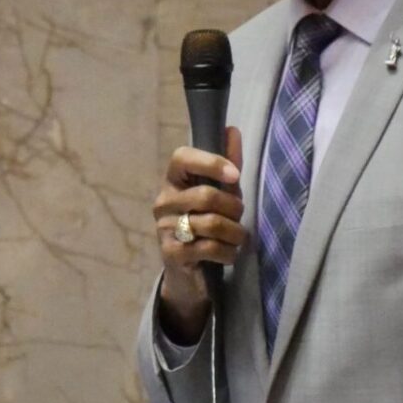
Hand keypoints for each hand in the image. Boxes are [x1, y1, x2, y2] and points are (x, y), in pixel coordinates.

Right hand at [151, 126, 244, 341]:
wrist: (188, 273)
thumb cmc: (205, 225)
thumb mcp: (219, 193)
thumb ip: (227, 163)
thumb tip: (232, 129)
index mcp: (173, 181)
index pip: (182, 158)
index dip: (211, 163)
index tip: (235, 176)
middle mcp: (163, 202)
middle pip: (207, 196)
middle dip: (234, 208)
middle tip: (239, 218)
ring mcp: (165, 228)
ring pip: (212, 224)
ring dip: (235, 233)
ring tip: (237, 238)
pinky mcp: (171, 253)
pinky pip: (210, 248)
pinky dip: (228, 252)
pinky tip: (228, 254)